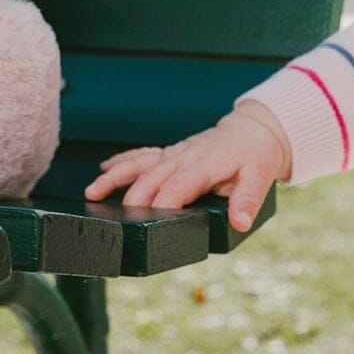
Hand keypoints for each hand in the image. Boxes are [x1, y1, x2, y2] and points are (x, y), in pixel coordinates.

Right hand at [84, 103, 291, 230]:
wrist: (253, 131)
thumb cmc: (256, 156)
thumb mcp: (260, 178)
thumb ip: (247, 200)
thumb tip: (239, 222)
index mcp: (204, 165)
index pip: (177, 185)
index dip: (162, 203)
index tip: (150, 222)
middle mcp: (184, 156)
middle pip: (151, 177)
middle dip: (132, 198)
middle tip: (117, 222)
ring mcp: (174, 153)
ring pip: (139, 163)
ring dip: (115, 177)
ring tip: (92, 193)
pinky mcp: (170, 152)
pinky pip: (142, 155)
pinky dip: (122, 162)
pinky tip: (104, 171)